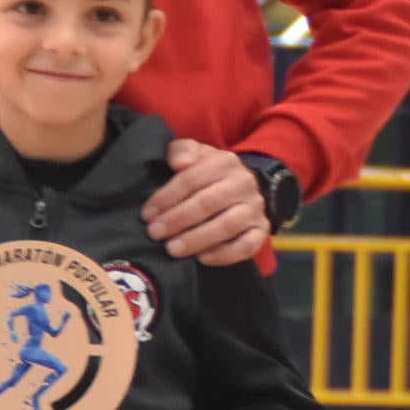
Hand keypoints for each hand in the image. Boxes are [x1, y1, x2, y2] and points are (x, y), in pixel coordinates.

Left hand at [144, 142, 270, 264]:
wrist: (242, 187)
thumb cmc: (208, 173)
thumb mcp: (195, 155)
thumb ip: (182, 150)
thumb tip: (180, 163)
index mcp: (225, 162)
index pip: (192, 179)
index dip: (167, 198)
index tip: (147, 214)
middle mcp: (244, 183)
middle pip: (208, 202)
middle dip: (178, 219)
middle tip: (155, 233)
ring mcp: (255, 208)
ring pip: (228, 225)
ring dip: (198, 238)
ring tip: (173, 249)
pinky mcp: (261, 230)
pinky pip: (247, 245)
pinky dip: (225, 254)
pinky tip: (202, 259)